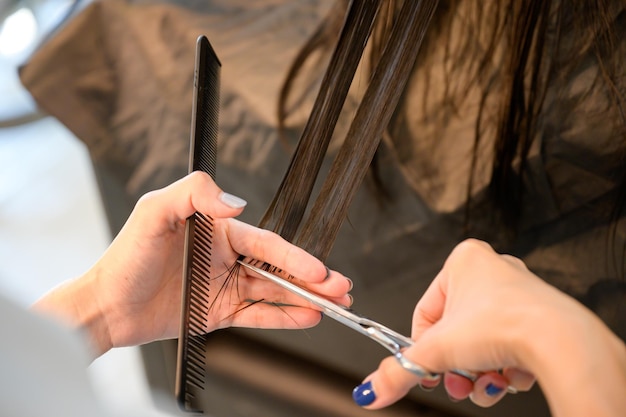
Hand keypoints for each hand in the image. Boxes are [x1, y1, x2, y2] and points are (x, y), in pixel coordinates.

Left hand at [34, 172, 351, 356]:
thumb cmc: (125, 257)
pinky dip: (283, 317)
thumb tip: (238, 203)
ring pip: (274, 292)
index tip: (318, 268)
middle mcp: (226, 257)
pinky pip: (258, 315)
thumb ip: (195, 193)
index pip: (267, 243)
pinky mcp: (220, 312)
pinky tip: (306, 317)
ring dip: (305, 299)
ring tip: (334, 305)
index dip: (295, 257)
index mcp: (218, 231)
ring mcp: (225, 286)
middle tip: (341, 287)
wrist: (105, 306)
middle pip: (278, 268)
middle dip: (313, 279)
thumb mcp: (155, 211)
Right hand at [352, 239, 625, 415]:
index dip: (423, 348)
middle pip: (456, 331)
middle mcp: (493, 271)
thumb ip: (398, 371)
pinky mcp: (538, 316)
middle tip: (457, 381)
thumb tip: (373, 389)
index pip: (426, 312)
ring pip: (482, 343)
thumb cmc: (503, 324)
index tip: (426, 369)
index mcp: (463, 261)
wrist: (558, 341)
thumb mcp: (436, 351)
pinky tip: (508, 377)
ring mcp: (518, 293)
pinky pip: (509, 346)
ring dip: (479, 371)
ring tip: (485, 383)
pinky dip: (505, 367)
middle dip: (456, 365)